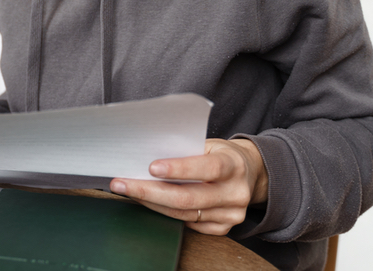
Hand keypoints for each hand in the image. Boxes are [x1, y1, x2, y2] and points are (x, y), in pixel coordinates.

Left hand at [108, 138, 268, 235]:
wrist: (250, 173)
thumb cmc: (221, 155)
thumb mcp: (209, 144)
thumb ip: (185, 151)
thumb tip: (146, 155)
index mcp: (233, 164)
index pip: (207, 168)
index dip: (179, 169)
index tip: (151, 167)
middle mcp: (235, 192)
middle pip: (188, 198)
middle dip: (149, 191)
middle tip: (121, 184)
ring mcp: (232, 213)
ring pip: (184, 214)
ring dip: (151, 203)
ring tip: (128, 192)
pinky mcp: (225, 227)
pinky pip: (189, 224)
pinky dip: (166, 213)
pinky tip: (149, 203)